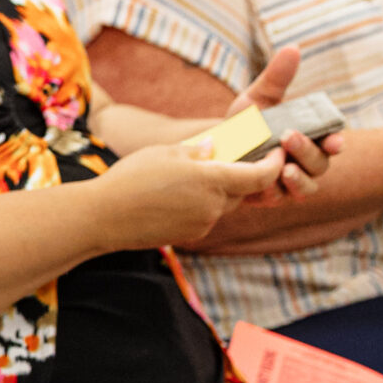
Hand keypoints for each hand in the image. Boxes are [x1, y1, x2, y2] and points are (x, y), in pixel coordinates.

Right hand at [92, 142, 288, 248]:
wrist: (104, 216)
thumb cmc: (131, 178)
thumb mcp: (165, 152)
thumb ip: (197, 150)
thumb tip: (215, 148)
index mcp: (211, 180)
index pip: (260, 176)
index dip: (274, 164)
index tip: (278, 153)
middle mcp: (213, 206)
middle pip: (242, 190)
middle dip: (239, 175)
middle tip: (222, 159)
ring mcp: (203, 224)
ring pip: (222, 204)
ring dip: (216, 190)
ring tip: (187, 178)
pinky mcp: (190, 235)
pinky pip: (206, 216)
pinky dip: (200, 204)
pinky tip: (173, 196)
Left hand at [227, 44, 340, 186]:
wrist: (214, 149)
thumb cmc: (244, 123)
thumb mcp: (258, 98)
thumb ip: (276, 78)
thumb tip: (293, 48)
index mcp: (310, 138)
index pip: (332, 142)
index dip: (336, 141)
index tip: (333, 139)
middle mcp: (306, 162)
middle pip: (320, 164)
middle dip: (308, 152)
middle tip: (290, 137)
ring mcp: (290, 182)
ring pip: (306, 186)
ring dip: (299, 178)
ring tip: (284, 168)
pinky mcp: (271, 196)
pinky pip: (279, 198)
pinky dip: (274, 192)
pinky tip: (264, 184)